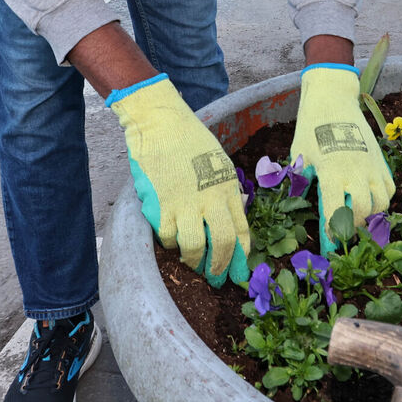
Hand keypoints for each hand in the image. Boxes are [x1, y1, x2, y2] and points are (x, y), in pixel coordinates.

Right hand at [107, 75, 249, 286]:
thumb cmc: (190, 139)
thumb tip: (229, 220)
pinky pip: (168, 237)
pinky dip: (170, 243)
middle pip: (222, 244)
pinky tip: (171, 239)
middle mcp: (210, 199)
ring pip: (194, 247)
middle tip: (217, 279)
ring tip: (192, 262)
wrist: (161, 123)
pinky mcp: (161, 205)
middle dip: (221, 267)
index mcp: (227, 188)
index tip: (239, 271)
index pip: (241, 231)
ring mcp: (185, 204)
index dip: (241, 256)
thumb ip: (225, 191)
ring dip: (194, 260)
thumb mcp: (219, 162)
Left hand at [290, 64, 393, 252]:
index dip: (333, 232)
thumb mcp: (299, 154)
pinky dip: (382, 200)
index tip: (329, 244)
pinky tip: (369, 202)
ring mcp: (372, 165)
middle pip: (364, 211)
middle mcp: (356, 170)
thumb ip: (302, 180)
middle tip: (343, 234)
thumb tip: (300, 204)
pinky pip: (388, 188)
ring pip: (381, 202)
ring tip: (357, 220)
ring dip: (371, 216)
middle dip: (353, 228)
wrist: (333, 98)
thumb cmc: (311, 126)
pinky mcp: (381, 160)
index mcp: (333, 170)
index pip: (336, 211)